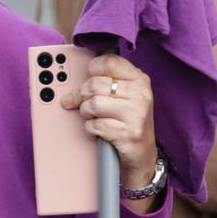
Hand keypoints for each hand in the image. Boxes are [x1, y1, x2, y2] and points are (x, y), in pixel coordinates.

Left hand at [62, 55, 156, 186]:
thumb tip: (74, 84)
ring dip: (86, 113)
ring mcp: (135, 113)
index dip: (92, 69)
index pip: (109, 62)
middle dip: (83, 96)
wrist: (142, 155)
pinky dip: (90, 129)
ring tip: (93, 118)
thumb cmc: (129, 122)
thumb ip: (105, 83)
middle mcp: (140, 94)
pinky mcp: (127, 132)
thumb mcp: (125, 97)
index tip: (88, 78)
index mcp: (139, 80)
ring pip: (92, 104)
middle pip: (95, 84)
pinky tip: (98, 131)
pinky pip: (94, 124)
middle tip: (84, 105)